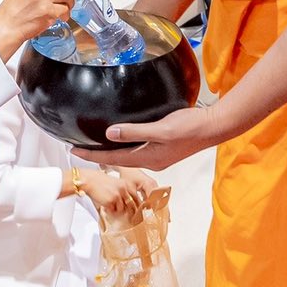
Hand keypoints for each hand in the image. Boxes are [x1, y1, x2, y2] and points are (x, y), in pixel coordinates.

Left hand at [76, 105, 232, 171]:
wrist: (214, 127)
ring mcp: (158, 155)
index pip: (113, 158)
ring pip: (128, 155)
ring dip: (111, 151)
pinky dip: (125, 145)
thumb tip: (110, 133)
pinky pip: (138, 149)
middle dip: (98, 155)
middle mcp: (151, 160)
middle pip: (118, 159)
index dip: (92, 155)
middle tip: (78, 148)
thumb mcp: (161, 129)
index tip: (73, 151)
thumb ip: (135, 132)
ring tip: (94, 145)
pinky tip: (122, 138)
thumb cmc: (189, 127)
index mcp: (148, 158)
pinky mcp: (164, 147)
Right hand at [76, 168, 145, 213]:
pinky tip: (104, 204)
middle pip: (130, 204)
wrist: (89, 180)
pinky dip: (109, 209)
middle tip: (123, 211)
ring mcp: (117, 195)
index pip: (135, 197)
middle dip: (128, 210)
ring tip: (109, 204)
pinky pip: (113, 210)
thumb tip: (128, 203)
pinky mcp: (110, 201)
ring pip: (121, 209)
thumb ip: (122, 191)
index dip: (135, 204)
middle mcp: (123, 189)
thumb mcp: (115, 183)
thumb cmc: (99, 181)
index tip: (134, 209)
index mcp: (125, 184)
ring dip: (116, 209)